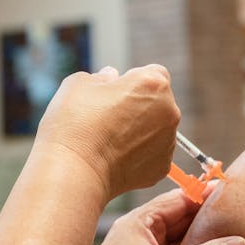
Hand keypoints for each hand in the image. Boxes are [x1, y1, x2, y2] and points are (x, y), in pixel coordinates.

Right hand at [34, 65, 179, 200]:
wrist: (75, 171)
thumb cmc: (75, 123)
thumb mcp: (80, 84)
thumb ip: (101, 76)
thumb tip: (111, 78)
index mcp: (153, 84)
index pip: (154, 73)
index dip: (133, 80)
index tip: (114, 92)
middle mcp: (169, 111)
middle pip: (158, 102)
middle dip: (139, 106)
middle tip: (109, 117)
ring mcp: (168, 142)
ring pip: (156, 130)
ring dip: (139, 131)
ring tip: (108, 140)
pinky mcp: (162, 168)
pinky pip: (152, 154)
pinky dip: (138, 155)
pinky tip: (114, 157)